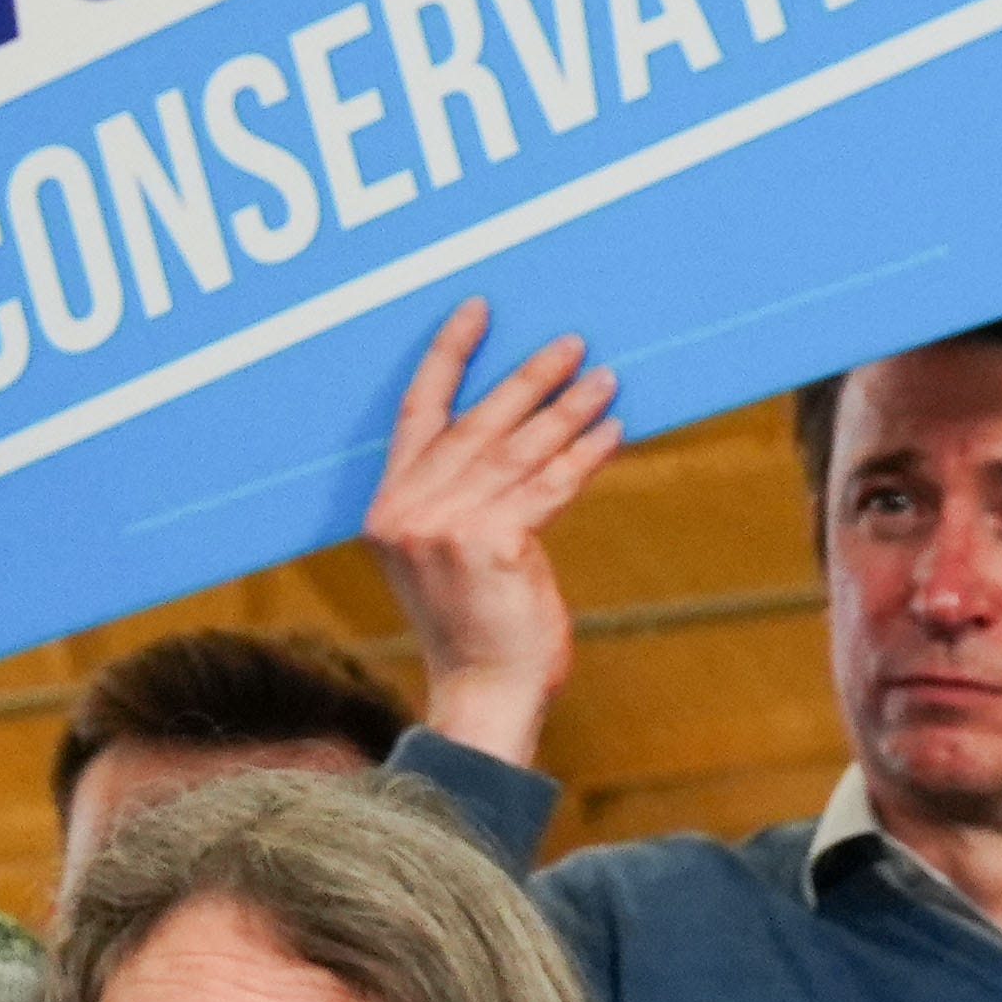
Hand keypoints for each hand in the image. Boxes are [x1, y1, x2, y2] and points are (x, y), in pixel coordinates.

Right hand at [362, 299, 615, 769]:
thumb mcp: (441, 554)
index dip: (449, 357)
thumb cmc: (471, 625)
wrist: (481, 691)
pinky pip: (550, 482)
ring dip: (569, 407)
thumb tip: (515, 432)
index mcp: (387, 508)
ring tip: (605, 377)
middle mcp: (407, 510)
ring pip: (519, 448)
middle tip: (572, 342)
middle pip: (477, 421)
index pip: (417, 413)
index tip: (478, 310)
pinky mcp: (492, 541)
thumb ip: (453, 498)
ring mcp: (446, 525)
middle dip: (529, 376)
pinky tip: (614, 429)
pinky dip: (587, 452)